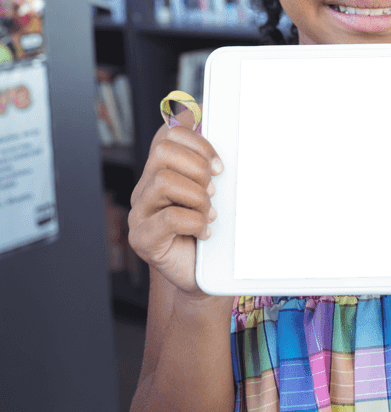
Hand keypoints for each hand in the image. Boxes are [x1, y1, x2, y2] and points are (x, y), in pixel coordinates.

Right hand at [128, 112, 222, 296]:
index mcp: (160, 172)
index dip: (199, 144)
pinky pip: (169, 217)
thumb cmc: (209, 230)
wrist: (203, 275)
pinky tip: (204, 232)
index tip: (219, 166)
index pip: (170, 136)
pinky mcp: (141, 238)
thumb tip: (230, 136)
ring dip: (196, 197)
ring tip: (208, 214)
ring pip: (163, 181)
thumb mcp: (212, 192)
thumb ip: (211, 167)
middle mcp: (144, 189)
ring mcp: (138, 214)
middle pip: (161, 152)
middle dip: (196, 168)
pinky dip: (195, 223)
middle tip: (212, 191)